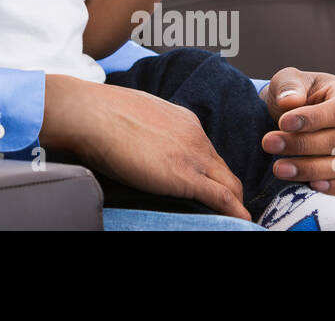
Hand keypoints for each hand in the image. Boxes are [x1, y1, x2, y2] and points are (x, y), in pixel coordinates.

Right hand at [41, 75, 250, 219]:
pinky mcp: (185, 177)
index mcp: (184, 121)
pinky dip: (235, 211)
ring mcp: (193, 156)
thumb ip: (150, 131)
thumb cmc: (102, 114)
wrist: (92, 115)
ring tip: (236, 218)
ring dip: (234, 202)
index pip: (207, 152)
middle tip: (228, 208)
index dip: (210, 172)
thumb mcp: (137, 117)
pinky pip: (222, 197)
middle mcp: (195, 136)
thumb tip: (142, 144)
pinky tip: (242, 220)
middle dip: (228, 190)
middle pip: (223, 169)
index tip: (207, 185)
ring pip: (229, 184)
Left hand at [259, 69, 334, 196]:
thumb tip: (290, 101)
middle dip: (301, 145)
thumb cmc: (295, 93)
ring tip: (279, 168)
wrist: (295, 112)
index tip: (283, 123)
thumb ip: (288, 85)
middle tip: (269, 144)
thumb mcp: (288, 79)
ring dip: (311, 169)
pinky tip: (312, 186)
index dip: (313, 119)